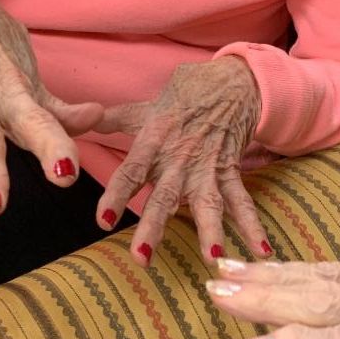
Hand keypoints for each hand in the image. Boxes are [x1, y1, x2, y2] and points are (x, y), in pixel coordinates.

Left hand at [96, 56, 269, 265]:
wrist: (232, 81)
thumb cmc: (184, 95)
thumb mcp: (145, 107)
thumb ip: (112, 120)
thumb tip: (78, 122)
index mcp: (154, 141)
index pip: (131, 171)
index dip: (116, 194)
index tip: (103, 220)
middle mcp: (180, 158)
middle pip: (165, 195)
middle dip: (154, 226)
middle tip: (141, 257)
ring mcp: (208, 166)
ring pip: (207, 202)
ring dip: (210, 228)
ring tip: (213, 256)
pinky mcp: (230, 170)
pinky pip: (241, 200)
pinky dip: (252, 225)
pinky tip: (261, 250)